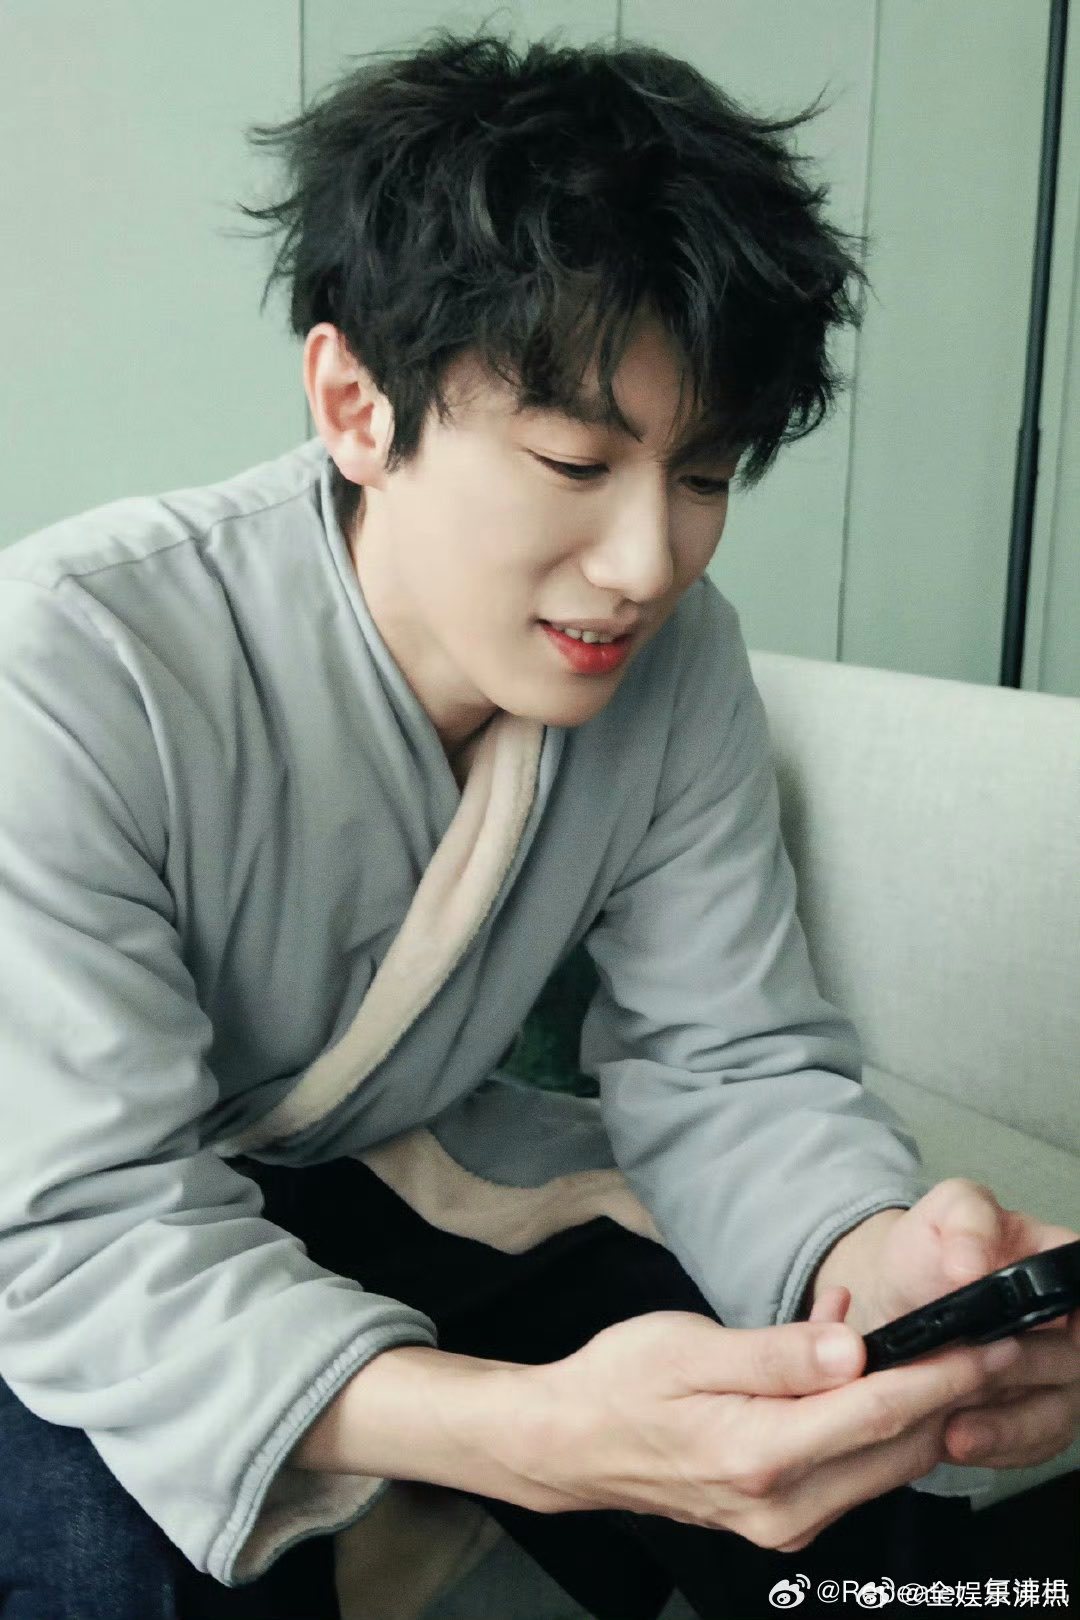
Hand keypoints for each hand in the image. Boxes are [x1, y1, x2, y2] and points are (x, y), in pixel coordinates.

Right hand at [516, 1307, 1018, 1551]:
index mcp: (759, 1455)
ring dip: (915, 1410)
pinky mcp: (780, 1516)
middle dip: (947, 1397)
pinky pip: (848, 1467)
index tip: (982, 1344)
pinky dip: (869, 1421)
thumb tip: (855, 1346)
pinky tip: (856, 1366)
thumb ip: (777, 1352)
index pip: (877, 1413)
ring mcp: (783, 1520)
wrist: (570, 1443)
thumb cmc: (620, 1384)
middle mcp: (781, 1504)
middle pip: (895, 1450)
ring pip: (881, 1465)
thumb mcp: (689, 1348)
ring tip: (931, 1349)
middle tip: (983, 1343)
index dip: (939, 1376)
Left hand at [819, 1180, 1079, 1472]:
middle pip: (1073, 1360)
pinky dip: (997, 1448)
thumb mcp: (942, 1215)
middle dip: (1022, 1372)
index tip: (1041, 1333)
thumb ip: (965, 1222)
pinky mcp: (1033, 1415)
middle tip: (971, 1377)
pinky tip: (955, 1440)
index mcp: (1058, 1265)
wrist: (895, 1302)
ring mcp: (1055, 1374)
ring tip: (956, 1429)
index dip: (1075, 1321)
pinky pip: (1033, 1445)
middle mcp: (1068, 1324)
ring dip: (1008, 1426)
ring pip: (1058, 1414)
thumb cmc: (929, 1254)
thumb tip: (972, 1263)